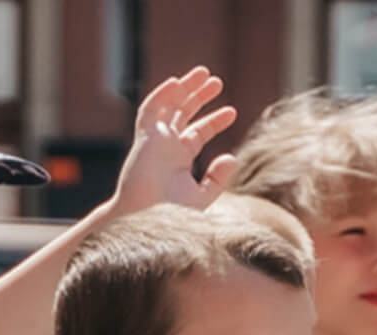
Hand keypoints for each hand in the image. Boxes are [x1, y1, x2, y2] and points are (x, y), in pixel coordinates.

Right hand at [111, 67, 238, 214]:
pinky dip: (161, 95)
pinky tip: (177, 83)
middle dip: (199, 96)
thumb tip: (232, 157)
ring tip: (204, 73)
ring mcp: (154, 142)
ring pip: (168, 107)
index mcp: (178, 160)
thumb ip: (218, 178)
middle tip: (216, 81)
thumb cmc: (169, 215)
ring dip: (183, 89)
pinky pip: (150, 111)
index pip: (197, 133)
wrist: (145, 219)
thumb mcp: (202, 197)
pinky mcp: (143, 139)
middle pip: (182, 114)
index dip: (214, 121)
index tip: (232, 112)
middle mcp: (166, 148)